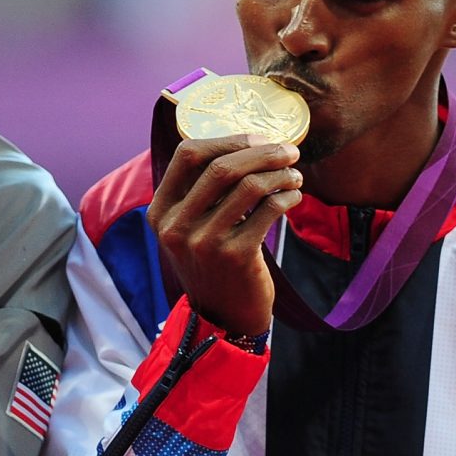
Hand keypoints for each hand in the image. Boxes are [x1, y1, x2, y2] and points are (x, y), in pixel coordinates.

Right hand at [147, 133, 304, 337]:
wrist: (223, 318)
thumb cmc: (213, 264)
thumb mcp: (190, 229)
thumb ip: (201, 192)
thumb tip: (244, 144)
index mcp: (161, 212)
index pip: (187, 155)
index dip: (227, 140)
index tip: (258, 138)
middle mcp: (177, 226)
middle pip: (222, 167)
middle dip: (263, 152)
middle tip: (289, 151)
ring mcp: (205, 242)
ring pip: (250, 185)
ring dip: (280, 174)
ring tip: (294, 177)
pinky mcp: (236, 256)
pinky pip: (269, 209)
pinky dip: (288, 197)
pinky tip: (293, 198)